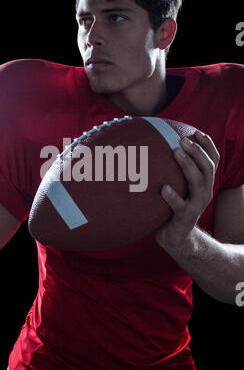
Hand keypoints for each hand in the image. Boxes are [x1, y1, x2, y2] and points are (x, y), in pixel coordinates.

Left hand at [155, 130, 219, 250]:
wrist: (176, 237)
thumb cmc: (173, 207)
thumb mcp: (178, 186)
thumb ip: (173, 170)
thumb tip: (157, 145)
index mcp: (204, 183)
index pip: (212, 160)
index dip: (207, 145)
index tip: (196, 132)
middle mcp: (205, 192)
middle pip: (207, 167)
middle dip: (197, 151)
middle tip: (183, 139)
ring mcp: (197, 205)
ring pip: (198, 182)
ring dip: (187, 165)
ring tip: (175, 151)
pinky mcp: (185, 217)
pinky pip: (179, 205)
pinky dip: (172, 196)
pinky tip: (163, 188)